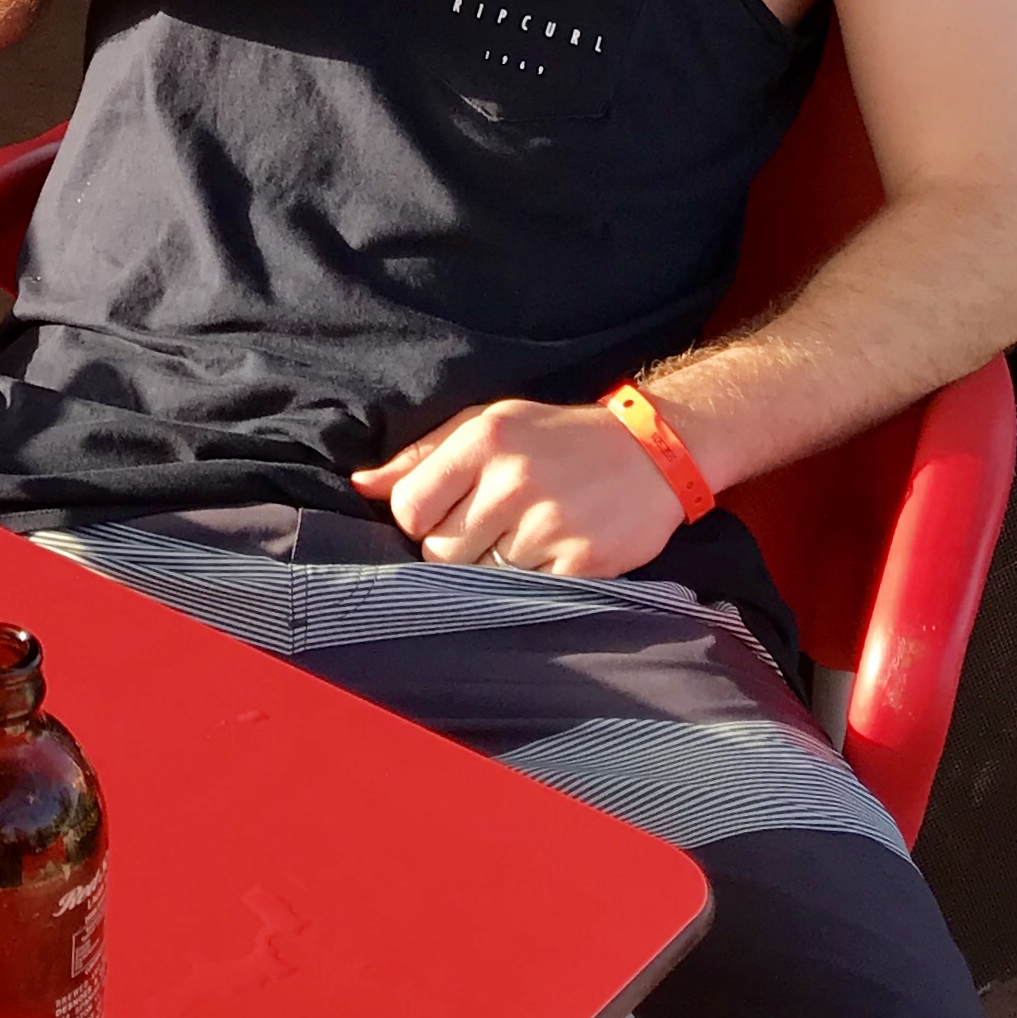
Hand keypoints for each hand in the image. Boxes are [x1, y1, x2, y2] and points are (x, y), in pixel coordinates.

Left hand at [358, 396, 685, 576]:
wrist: (654, 449)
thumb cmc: (556, 438)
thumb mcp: (489, 424)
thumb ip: (422, 456)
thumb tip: (362, 485)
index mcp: (483, 441)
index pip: (409, 509)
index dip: (418, 524)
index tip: (441, 519)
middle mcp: (513, 480)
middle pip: (440, 552)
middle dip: (454, 551)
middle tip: (486, 532)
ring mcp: (549, 524)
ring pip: (483, 577)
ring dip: (495, 568)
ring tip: (524, 539)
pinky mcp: (584, 562)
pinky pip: (530, 594)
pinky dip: (534, 583)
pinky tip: (552, 554)